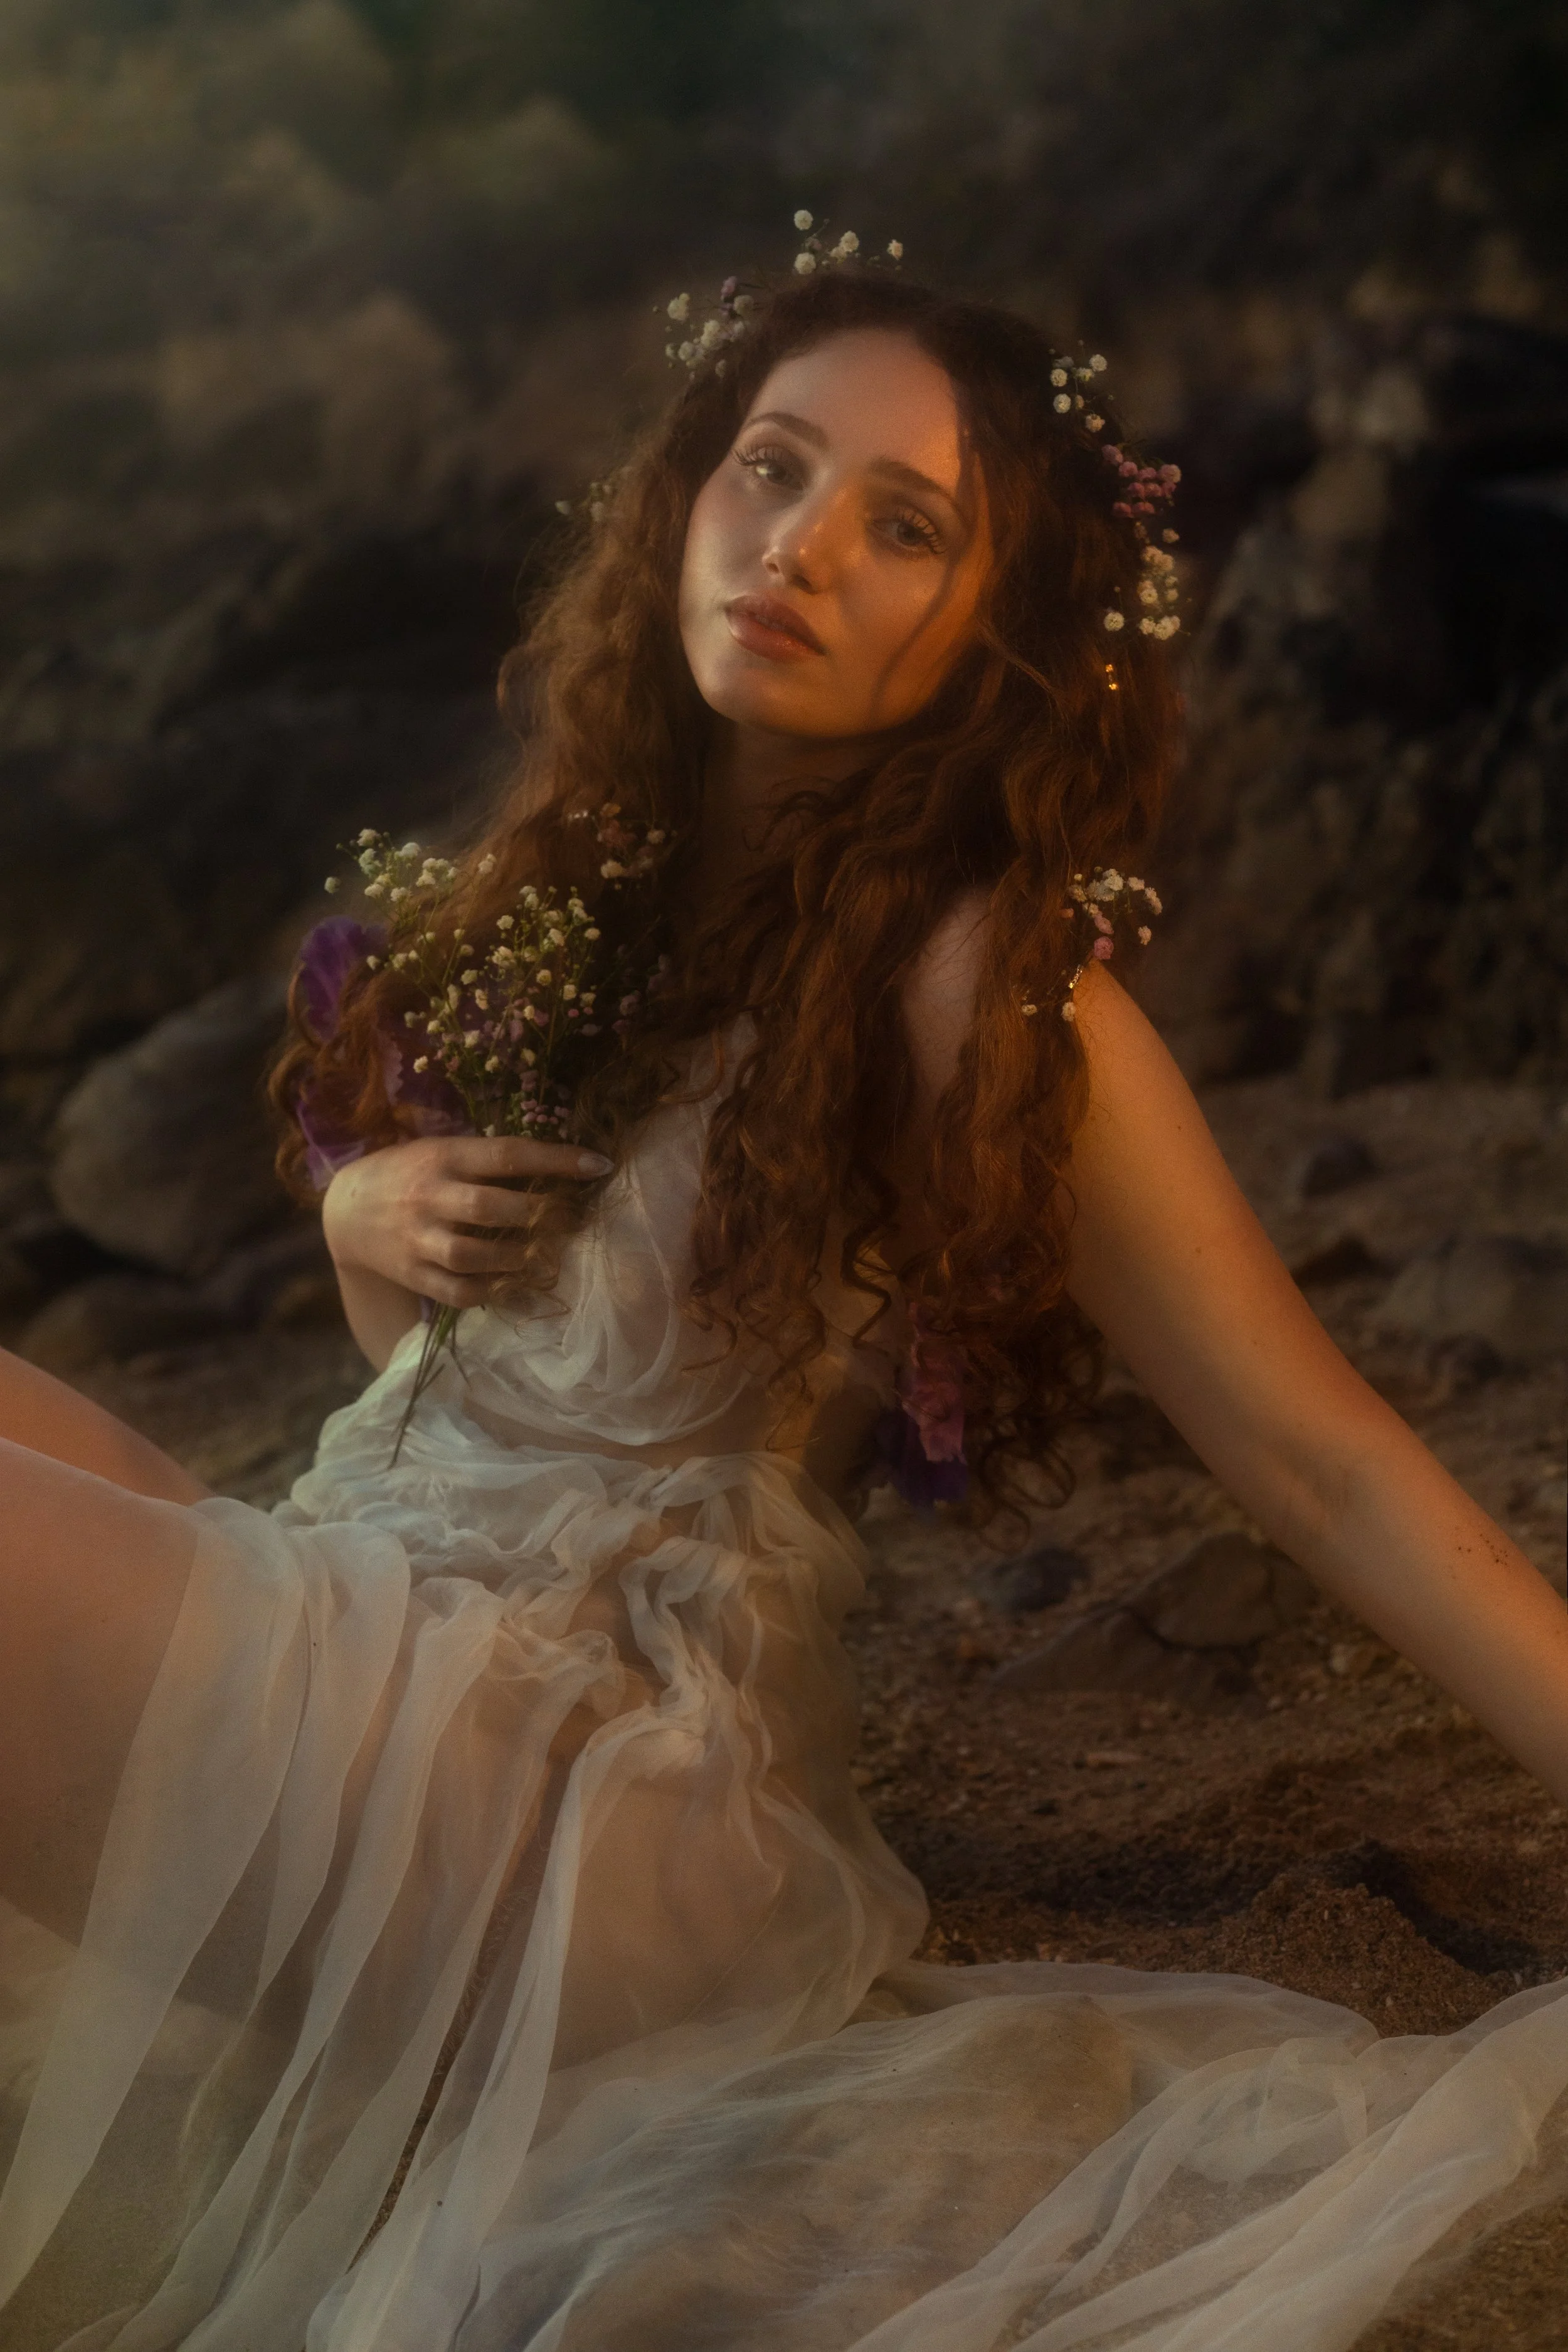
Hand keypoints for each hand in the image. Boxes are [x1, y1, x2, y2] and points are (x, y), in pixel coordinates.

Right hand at [321, 1134, 612, 1311]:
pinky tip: (515, 1285)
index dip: (556, 1160)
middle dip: (539, 1215)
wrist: (346, 1211)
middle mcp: (430, 1197)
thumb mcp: (441, 1150)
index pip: (506, 1155)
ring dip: (518, 1259)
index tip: (598, 1166)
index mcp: (443, 1157)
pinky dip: (491, 1292)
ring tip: (544, 1256)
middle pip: (491, 1208)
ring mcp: (418, 1239)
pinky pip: (456, 1291)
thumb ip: (486, 1159)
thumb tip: (557, 1163)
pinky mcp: (412, 1273)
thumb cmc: (409, 1172)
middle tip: (572, 1220)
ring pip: (472, 1255)